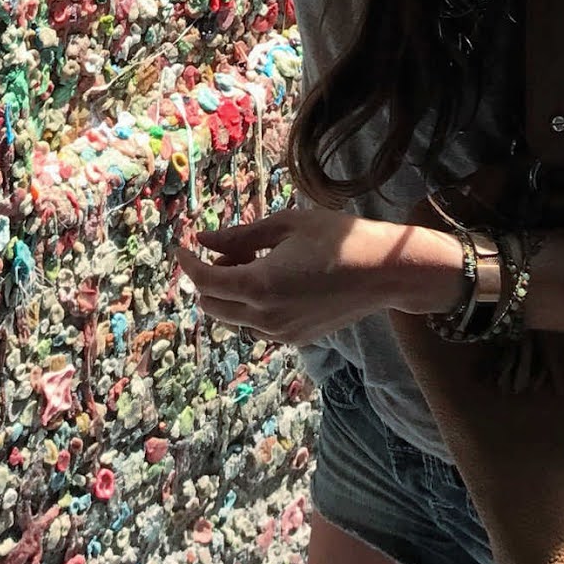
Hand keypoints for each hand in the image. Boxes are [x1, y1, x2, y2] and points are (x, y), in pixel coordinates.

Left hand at [172, 206, 461, 345]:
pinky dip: (249, 304)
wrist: (383, 273)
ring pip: (233, 318)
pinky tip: (270, 276)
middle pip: (212, 307)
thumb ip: (240, 235)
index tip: (180, 244)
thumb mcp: (286, 225)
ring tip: (253, 257)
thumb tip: (203, 239)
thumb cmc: (337, 238)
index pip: (205, 282)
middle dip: (206, 279)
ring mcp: (281, 333)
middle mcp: (266, 317)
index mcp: (260, 286)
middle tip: (224, 248)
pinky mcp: (296, 339)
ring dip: (228, 292)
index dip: (187, 263)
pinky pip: (256, 324)